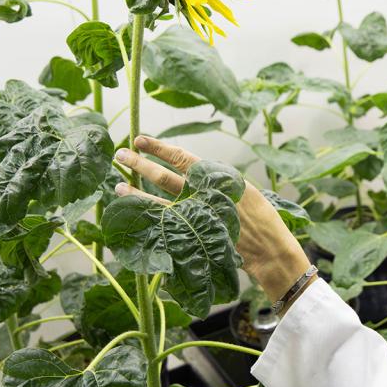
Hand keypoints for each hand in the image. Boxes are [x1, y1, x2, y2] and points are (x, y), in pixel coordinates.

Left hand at [113, 135, 312, 301]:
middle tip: (120, 153)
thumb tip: (193, 172)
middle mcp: (202, 194)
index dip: (158, 147)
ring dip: (135, 192)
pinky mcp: (192, 236)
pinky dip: (146, 217)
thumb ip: (217, 181)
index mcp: (216, 177)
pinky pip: (162, 225)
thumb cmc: (260, 217)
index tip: (141, 139)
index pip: (181, 157)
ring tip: (117, 183)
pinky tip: (133, 213)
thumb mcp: (243, 189)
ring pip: (156, 201)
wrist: (268, 248)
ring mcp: (195, 216)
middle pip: (163, 176)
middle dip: (139, 164)